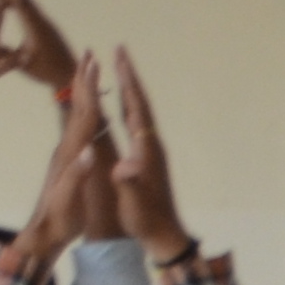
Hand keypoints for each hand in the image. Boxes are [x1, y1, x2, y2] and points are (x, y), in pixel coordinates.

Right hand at [3, 0, 81, 97]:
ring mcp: (47, 25)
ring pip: (31, 3)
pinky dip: (26, 0)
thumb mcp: (22, 65)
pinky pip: (34, 10)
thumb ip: (2, 54)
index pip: (21, 5)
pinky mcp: (48, 28)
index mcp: (35, 30)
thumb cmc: (46, 73)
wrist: (72, 76)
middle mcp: (43, 23)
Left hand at [11, 72, 112, 267]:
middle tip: (89, 54)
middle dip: (83, 80)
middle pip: (77, 107)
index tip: (94, 66)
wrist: (43, 234)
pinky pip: (78, 127)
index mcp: (72, 153)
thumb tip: (89, 152)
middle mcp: (69, 148)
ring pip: (76, 115)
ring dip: (82, 91)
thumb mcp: (68, 200)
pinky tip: (86, 107)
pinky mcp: (69, 160)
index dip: (90, 90)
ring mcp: (68, 153)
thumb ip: (77, 176)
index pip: (83, 115)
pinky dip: (83, 111)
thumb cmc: (60, 220)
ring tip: (87, 71)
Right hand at [107, 50, 191, 256]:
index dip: (128, 83)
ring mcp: (150, 150)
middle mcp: (152, 144)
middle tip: (119, 50)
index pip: (136, 108)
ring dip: (129, 88)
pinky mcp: (146, 158)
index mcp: (147, 149)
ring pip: (139, 111)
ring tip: (119, 68)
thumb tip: (124, 166)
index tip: (119, 57)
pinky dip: (127, 107)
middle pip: (139, 102)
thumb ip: (130, 184)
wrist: (165, 234)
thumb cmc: (147, 220)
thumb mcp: (136, 204)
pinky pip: (136, 124)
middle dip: (129, 76)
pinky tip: (121, 104)